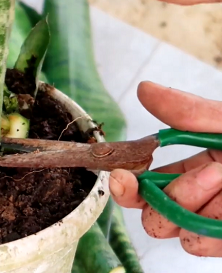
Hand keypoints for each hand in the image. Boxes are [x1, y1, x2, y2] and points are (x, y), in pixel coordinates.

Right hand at [110, 81, 221, 256]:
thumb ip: (191, 112)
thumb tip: (144, 88)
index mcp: (199, 159)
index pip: (146, 176)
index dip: (128, 180)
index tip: (122, 175)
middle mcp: (203, 192)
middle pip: (153, 208)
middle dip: (170, 195)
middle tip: (209, 175)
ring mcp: (215, 218)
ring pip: (175, 228)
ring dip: (192, 209)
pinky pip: (199, 246)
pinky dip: (202, 237)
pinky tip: (216, 222)